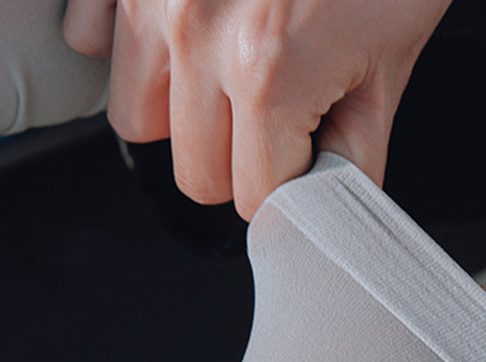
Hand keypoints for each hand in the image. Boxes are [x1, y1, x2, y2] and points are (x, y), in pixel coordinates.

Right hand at [62, 0, 450, 219]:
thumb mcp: (388, 69)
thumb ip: (352, 158)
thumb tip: (323, 206)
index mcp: (268, 72)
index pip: (253, 199)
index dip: (289, 187)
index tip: (309, 155)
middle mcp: (196, 32)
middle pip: (196, 175)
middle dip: (242, 162)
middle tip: (284, 115)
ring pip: (141, 122)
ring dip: (189, 117)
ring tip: (238, 73)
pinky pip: (97, 44)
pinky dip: (145, 54)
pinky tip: (194, 34)